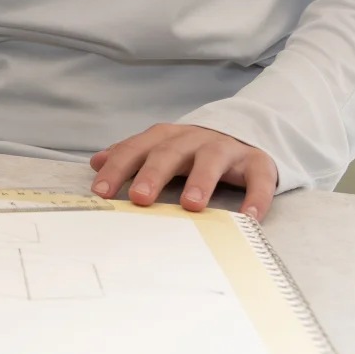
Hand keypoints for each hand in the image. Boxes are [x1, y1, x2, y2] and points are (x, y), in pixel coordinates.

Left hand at [89, 124, 278, 219]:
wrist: (243, 136)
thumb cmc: (193, 151)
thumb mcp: (161, 149)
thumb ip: (131, 155)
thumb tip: (96, 162)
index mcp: (166, 137)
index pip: (136, 150)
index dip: (117, 169)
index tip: (101, 192)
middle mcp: (194, 139)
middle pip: (170, 152)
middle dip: (153, 174)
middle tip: (139, 197)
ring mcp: (226, 148)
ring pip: (211, 160)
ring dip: (200, 181)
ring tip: (191, 206)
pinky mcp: (257, 162)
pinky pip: (258, 178)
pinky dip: (255, 197)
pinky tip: (248, 217)